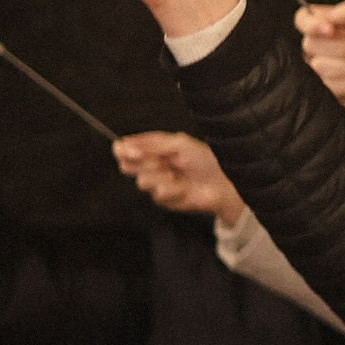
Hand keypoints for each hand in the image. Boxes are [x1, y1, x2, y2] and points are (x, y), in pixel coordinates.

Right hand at [113, 130, 243, 226]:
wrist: (222, 183)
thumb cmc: (205, 159)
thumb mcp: (178, 144)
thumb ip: (151, 144)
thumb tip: (123, 144)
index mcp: (155, 149)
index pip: (129, 149)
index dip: (124, 150)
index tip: (123, 150)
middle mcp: (153, 166)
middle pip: (128, 166)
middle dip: (144, 163)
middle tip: (160, 161)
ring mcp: (157, 183)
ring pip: (143, 181)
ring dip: (161, 177)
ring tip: (177, 175)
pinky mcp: (165, 200)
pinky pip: (158, 194)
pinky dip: (173, 190)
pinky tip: (184, 188)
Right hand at [297, 0, 344, 131]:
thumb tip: (327, 14)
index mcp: (340, 22)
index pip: (303, 18)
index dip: (310, 24)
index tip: (330, 29)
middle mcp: (331, 43)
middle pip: (308, 44)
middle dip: (341, 49)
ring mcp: (333, 67)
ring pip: (317, 67)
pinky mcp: (337, 89)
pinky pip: (327, 86)